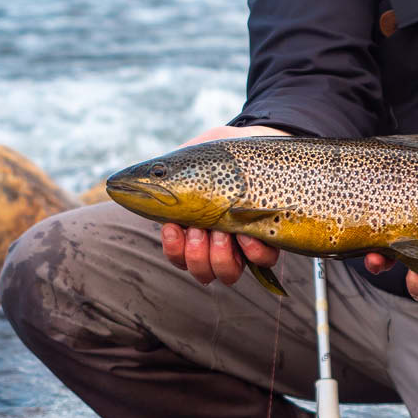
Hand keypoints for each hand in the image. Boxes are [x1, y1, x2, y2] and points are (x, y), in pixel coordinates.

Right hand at [161, 124, 289, 284]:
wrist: (258, 144)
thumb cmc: (221, 154)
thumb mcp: (194, 159)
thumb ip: (171, 171)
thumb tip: (149, 178)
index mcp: (195, 227)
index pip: (178, 254)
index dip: (174, 249)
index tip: (172, 227)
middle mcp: (218, 242)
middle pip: (201, 270)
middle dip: (196, 254)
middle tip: (198, 229)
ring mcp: (244, 243)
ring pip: (227, 273)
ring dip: (219, 257)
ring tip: (221, 232)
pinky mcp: (269, 239)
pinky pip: (261, 260)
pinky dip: (252, 252)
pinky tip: (246, 234)